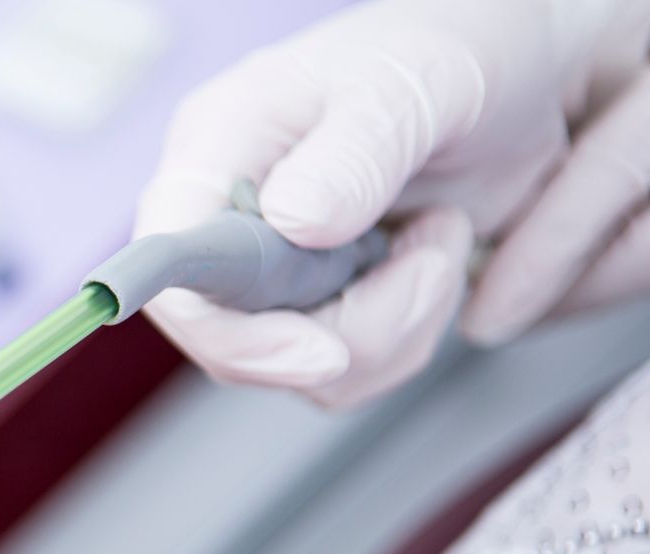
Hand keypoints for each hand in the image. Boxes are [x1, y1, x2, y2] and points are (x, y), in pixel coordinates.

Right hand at [137, 0, 649, 408]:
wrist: (521, 66)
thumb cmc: (455, 44)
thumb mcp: (415, 83)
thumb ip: (357, 151)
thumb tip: (292, 222)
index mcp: (218, 148)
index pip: (171, 264)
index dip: (227, 329)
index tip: (321, 354)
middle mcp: (227, 217)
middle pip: (239, 342)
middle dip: (353, 329)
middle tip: (430, 258)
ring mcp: (273, 269)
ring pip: (301, 368)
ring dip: (397, 326)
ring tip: (442, 236)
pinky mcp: (320, 303)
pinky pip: (346, 370)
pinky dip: (409, 333)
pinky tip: (434, 257)